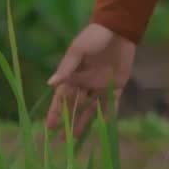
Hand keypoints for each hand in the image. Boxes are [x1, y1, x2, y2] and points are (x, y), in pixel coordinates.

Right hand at [45, 23, 135, 138]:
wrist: (118, 28)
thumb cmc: (94, 37)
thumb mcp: (78, 51)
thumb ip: (66, 68)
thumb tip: (51, 84)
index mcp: (74, 75)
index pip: (62, 98)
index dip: (56, 112)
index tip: (50, 127)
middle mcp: (86, 83)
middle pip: (76, 107)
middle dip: (69, 122)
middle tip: (63, 140)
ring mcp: (101, 85)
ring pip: (92, 108)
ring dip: (85, 122)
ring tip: (77, 138)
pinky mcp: (117, 85)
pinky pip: (112, 103)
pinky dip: (109, 113)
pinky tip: (104, 125)